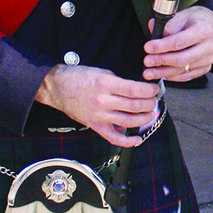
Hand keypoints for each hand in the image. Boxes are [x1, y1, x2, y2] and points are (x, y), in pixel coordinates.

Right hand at [35, 64, 159, 147]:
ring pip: (129, 121)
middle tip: (154, 101)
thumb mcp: (101, 72)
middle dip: (150, 104)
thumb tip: (138, 89)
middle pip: (135, 106)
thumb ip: (119, 82)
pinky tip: (138, 138)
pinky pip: (113, 138)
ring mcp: (99, 115)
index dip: (149, 91)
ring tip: (150, 113)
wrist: (57, 87)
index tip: (155, 89)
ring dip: (144, 119)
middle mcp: (103, 101)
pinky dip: (128, 141)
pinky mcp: (95, 126)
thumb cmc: (79, 77)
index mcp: (106, 84)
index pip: (135, 90)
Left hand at [142, 6, 212, 83]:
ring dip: (163, 72)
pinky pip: (187, 76)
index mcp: (204, 31)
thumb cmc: (196, 20)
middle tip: (147, 62)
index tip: (148, 47)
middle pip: (182, 59)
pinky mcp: (205, 68)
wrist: (211, 25)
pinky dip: (172, 76)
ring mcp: (208, 59)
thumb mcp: (182, 16)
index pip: (180, 42)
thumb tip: (153, 31)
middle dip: (161, 61)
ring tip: (149, 72)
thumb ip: (167, 25)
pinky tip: (162, 74)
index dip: (162, 46)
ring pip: (183, 70)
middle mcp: (208, 47)